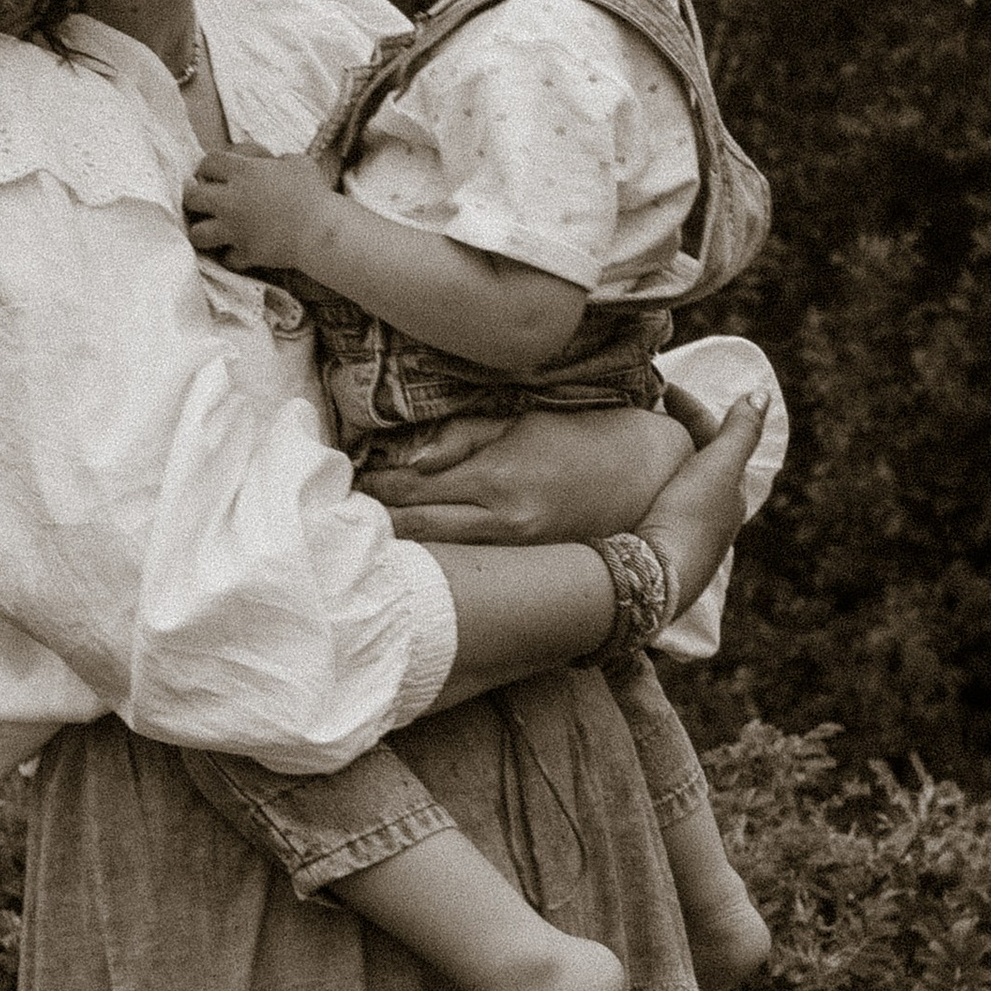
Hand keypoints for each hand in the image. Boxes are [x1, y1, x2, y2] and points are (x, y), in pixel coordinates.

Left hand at [185, 142, 337, 280]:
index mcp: (243, 173)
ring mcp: (235, 230)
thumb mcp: (297, 162)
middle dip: (194, 198)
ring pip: (198, 233)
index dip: (208, 167)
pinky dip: (231, 256)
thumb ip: (275, 160)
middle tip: (205, 201)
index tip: (212, 173)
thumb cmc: (312, 192)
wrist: (321, 230)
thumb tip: (270, 162)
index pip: (208, 162)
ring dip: (203, 231)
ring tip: (212, 230)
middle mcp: (231, 200)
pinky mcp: (245, 253)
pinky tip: (238, 251)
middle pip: (192, 197)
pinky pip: (226, 258)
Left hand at [357, 401, 693, 544]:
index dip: (374, 488)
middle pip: (417, 530)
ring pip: (439, 556)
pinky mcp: (530, 568)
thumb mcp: (524, 421)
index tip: (345, 484)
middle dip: (376, 524)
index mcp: (499, 476)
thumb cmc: (585, 438)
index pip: (413, 489)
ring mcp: (517, 552)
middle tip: (338, 520)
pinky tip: (417, 558)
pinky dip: (439, 561)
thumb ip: (464, 438)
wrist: (653, 477)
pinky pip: (472, 568)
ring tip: (367, 541)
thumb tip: (410, 459)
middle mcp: (504, 521)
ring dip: (401, 548)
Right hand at [637, 395, 767, 617]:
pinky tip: (623, 485)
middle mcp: (712, 519)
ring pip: (674, 486)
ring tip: (630, 440)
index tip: (658, 385)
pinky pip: (652, 505)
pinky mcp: (655, 554)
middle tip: (641, 407)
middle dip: (673, 431)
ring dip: (658, 459)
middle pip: (695, 461)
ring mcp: (684, 539)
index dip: (689, 406)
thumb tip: (761, 394)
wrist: (653, 581)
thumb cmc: (688, 520)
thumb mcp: (718, 468)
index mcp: (730, 496)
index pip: (713, 436)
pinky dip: (643, 484)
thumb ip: (741, 432)